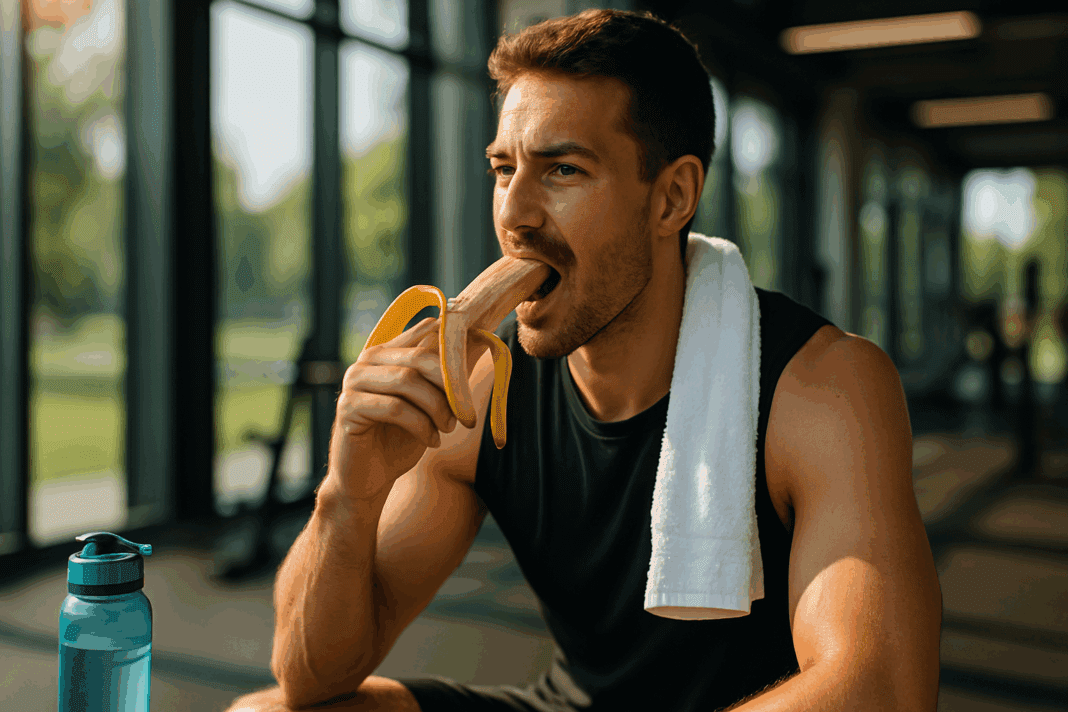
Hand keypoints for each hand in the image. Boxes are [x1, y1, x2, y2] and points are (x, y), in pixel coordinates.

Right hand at [327, 317, 458, 503]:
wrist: (370, 478)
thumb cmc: (401, 438)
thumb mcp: (431, 403)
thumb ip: (445, 374)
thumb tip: (476, 338)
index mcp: (389, 352)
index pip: (427, 333)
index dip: (455, 350)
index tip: (474, 373)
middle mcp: (367, 360)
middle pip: (418, 357)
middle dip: (448, 385)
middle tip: (465, 413)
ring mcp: (354, 381)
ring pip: (406, 380)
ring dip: (437, 407)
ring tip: (448, 428)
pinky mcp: (348, 407)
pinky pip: (394, 408)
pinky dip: (421, 426)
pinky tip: (433, 441)